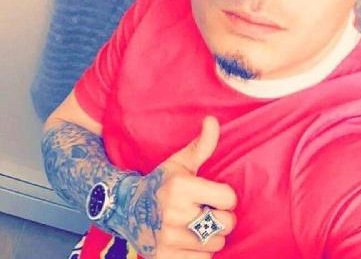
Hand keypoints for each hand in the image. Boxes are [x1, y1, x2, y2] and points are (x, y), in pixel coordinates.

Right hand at [109, 117, 236, 258]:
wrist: (127, 208)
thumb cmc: (161, 182)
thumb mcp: (180, 161)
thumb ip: (202, 144)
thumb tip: (212, 119)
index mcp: (179, 187)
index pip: (228, 198)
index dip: (223, 196)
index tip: (212, 194)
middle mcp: (173, 213)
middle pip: (226, 224)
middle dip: (220, 217)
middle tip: (205, 211)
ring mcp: (167, 239)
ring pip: (215, 244)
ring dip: (210, 236)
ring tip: (194, 224)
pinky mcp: (163, 258)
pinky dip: (198, 252)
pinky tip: (186, 239)